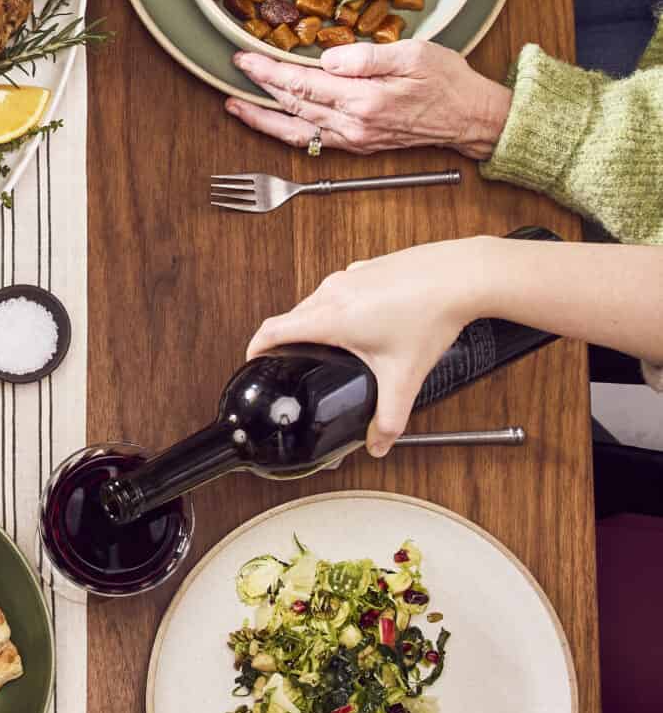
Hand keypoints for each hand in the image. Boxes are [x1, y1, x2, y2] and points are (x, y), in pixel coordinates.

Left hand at [227, 38, 512, 157]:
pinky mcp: (360, 144)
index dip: (268, 70)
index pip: (302, 84)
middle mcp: (355, 125)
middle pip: (293, 106)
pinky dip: (287, 133)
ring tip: (235, 105)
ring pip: (297, 130)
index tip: (244, 57)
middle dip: (259, 88)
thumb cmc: (447, 80)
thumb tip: (327, 60)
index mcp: (365, 100)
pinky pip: (313, 141)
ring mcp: (356, 139)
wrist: (472, 118)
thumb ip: (367, 57)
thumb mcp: (413, 54)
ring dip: (263, 119)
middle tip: (233, 70)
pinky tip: (273, 123)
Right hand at [244, 235, 500, 452]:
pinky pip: (339, 289)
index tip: (252, 360)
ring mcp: (349, 276)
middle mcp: (333, 291)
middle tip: (293, 362)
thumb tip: (379, 443)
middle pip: (293, 316)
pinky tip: (367, 323)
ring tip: (333, 346)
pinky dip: (339, 307)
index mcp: (331, 317)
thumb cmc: (430, 316)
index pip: (273, 329)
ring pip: (316, 300)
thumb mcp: (404, 376)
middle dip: (287, 340)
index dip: (256, 346)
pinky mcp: (366, 269)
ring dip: (314, 322)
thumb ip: (388, 418)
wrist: (458, 276)